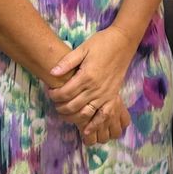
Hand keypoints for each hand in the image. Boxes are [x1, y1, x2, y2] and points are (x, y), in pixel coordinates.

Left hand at [47, 28, 135, 145]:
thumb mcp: (82, 48)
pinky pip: (103, 115)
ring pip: (86, 113)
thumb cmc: (101, 43)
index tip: (49, 92)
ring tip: (64, 114)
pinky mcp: (112, 97)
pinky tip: (86, 130)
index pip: (65, 92)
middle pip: (73, 105)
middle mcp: (95, 88)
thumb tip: (52, 73)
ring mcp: (105, 94)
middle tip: (54, 104)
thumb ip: (67, 62)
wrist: (123, 43)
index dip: (54, 95)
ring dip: (72, 117)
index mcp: (86, 76)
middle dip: (60, 107)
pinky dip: (95, 124)